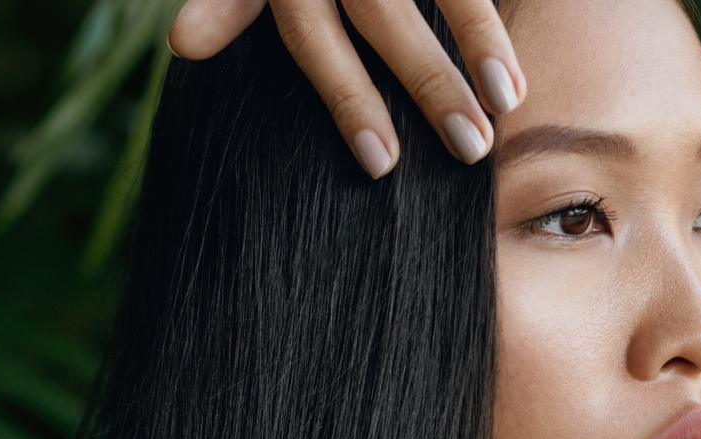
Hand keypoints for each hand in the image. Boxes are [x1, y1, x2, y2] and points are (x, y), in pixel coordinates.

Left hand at [168, 0, 525, 178]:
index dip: (347, 98)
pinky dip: (488, 12)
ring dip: (480, 41)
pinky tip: (516, 56)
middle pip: (384, 16)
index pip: (314, 38)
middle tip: (469, 150)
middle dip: (428, 82)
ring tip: (508, 103)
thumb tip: (185, 46)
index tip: (382, 162)